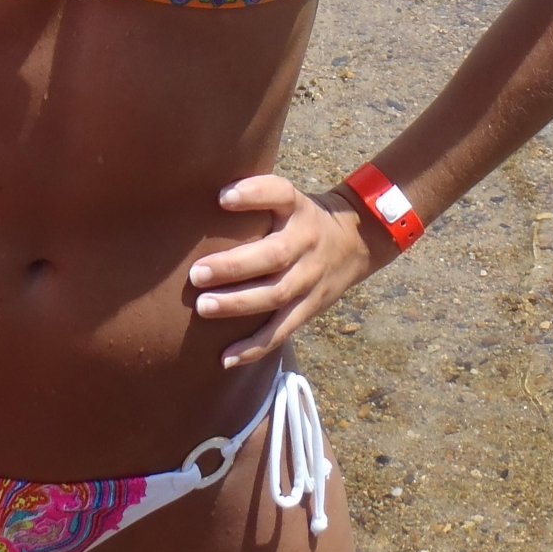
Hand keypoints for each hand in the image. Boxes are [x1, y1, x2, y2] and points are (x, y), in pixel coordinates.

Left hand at [187, 175, 389, 368]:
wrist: (357, 241)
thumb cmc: (302, 217)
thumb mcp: (289, 197)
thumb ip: (255, 196)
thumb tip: (197, 196)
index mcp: (298, 208)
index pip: (279, 194)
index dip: (252, 194)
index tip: (221, 197)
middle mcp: (306, 242)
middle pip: (273, 255)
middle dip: (233, 266)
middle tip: (196, 273)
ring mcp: (310, 278)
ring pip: (276, 296)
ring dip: (238, 304)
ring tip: (203, 307)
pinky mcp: (309, 307)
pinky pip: (282, 330)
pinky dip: (254, 347)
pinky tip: (225, 358)